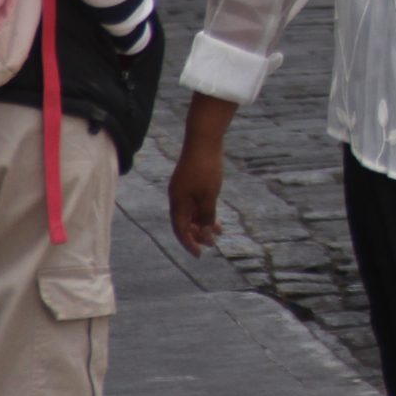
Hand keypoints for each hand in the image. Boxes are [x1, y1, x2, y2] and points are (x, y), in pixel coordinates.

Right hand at [169, 92, 237, 256]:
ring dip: (203, 224)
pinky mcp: (192, 183)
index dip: (189, 243)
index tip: (199, 255)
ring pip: (192, 213)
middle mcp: (177, 198)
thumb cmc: (206, 168)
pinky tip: (216, 218)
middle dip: (197, 235)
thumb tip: (205, 236)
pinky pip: (196, 203)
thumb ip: (206, 216)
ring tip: (218, 234)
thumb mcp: (209, 196)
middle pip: (185, 223)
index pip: (180, 229)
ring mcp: (184, 190)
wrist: (205, 140)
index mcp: (177, 202)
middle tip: (212, 246)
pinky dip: (205, 212)